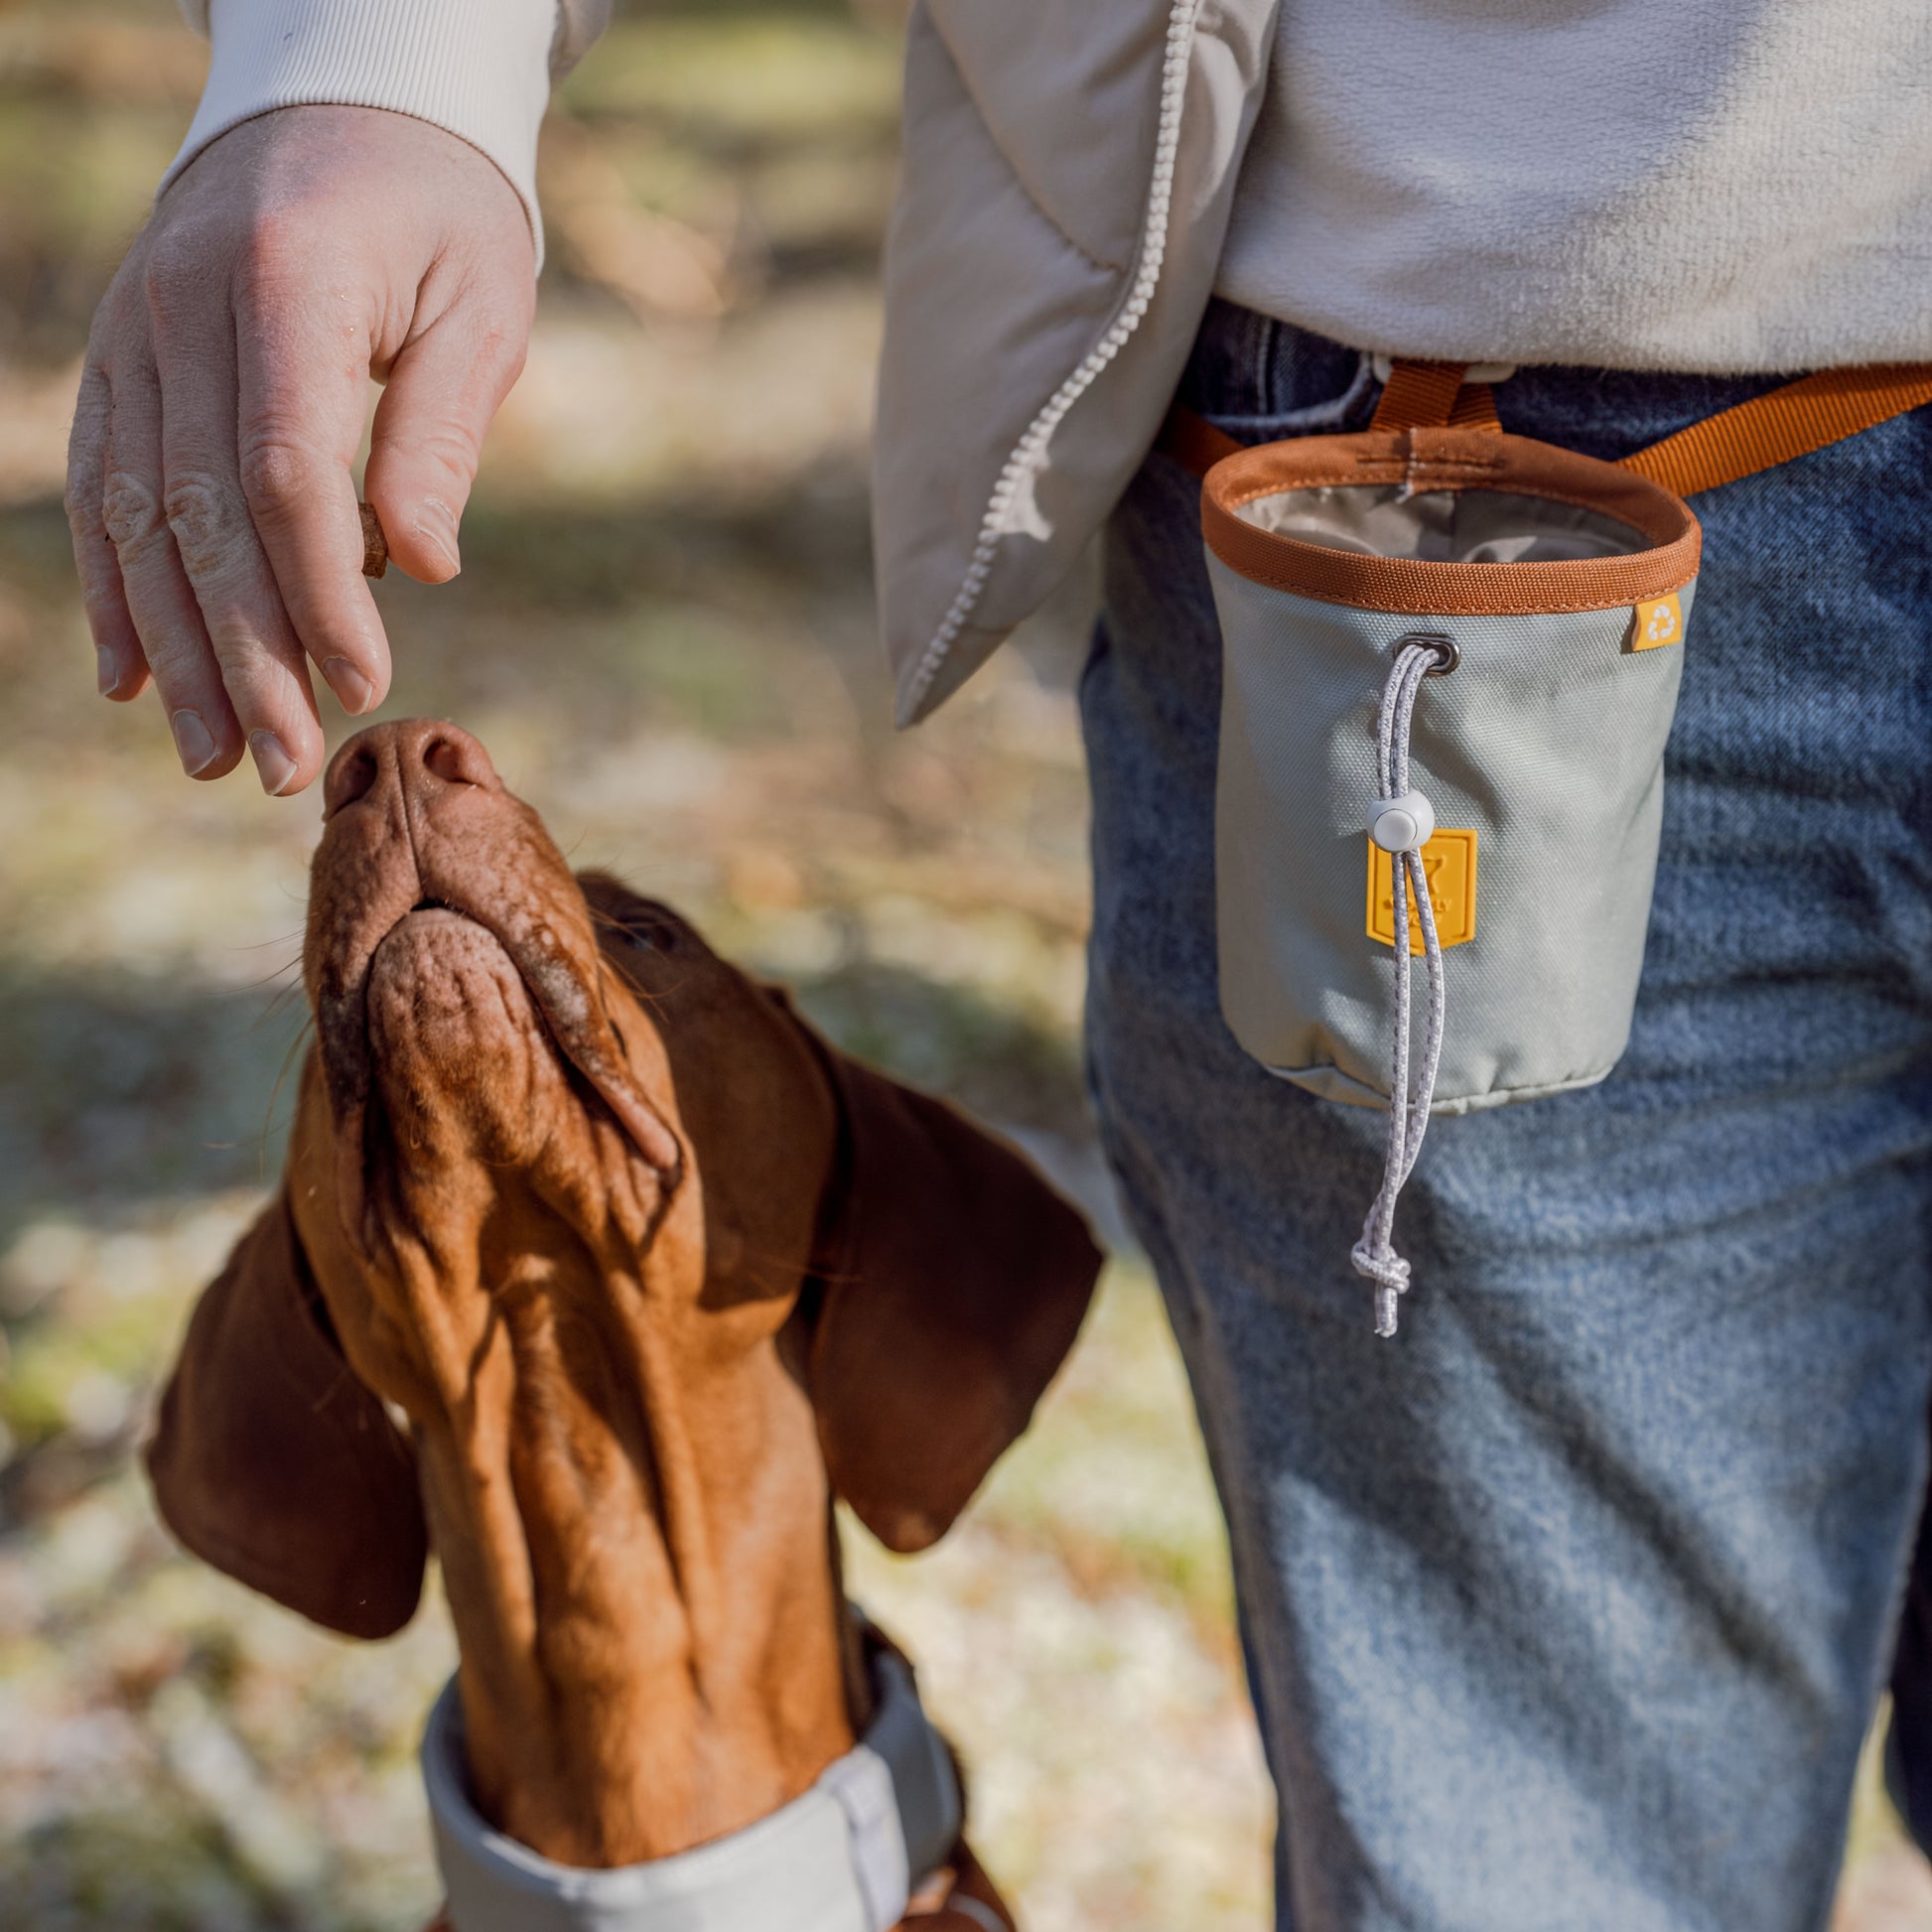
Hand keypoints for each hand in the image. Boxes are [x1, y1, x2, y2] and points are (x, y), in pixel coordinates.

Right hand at [67, 106, 535, 793]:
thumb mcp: (480, 305)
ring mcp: (132, 332)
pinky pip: (101, 485)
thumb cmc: (437, 217)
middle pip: (202, 515)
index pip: (288, 474)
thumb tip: (420, 568)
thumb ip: (441, 433)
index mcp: (283, 284)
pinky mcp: (117, 358)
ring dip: (174, 649)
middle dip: (244, 656)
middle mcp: (180, 308)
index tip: (364, 686)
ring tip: (212, 758)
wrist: (337, 106)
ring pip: (137, 515)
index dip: (320, 594)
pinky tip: (132, 678)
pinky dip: (116, 586)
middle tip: (283, 772)